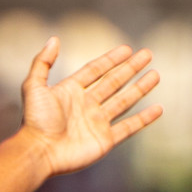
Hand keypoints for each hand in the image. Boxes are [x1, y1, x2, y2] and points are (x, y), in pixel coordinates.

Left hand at [20, 38, 162, 175]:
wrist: (39, 152)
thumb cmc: (35, 121)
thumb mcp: (33, 86)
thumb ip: (42, 62)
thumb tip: (54, 39)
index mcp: (70, 91)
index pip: (95, 70)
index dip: (110, 59)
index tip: (127, 48)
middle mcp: (86, 105)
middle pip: (113, 82)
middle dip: (130, 68)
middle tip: (147, 54)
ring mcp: (97, 122)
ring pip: (124, 101)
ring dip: (140, 88)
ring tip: (155, 74)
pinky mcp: (105, 140)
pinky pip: (129, 127)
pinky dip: (144, 119)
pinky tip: (158, 109)